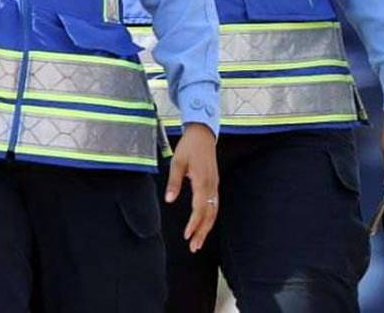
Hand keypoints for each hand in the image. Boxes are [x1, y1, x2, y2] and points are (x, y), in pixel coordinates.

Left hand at [165, 123, 218, 252]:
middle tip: (194, 247)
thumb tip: (169, 200)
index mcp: (202, 181)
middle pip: (209, 214)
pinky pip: (214, 205)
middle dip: (202, 232)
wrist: (203, 135)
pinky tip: (204, 225)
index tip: (187, 235)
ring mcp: (215, 185)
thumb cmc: (189, 147)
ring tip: (198, 242)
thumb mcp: (177, 162)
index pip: (200, 208)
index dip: (194, 223)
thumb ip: (174, 182)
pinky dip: (210, 217)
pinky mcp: (214, 184)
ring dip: (207, 227)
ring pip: (213, 211)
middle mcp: (211, 185)